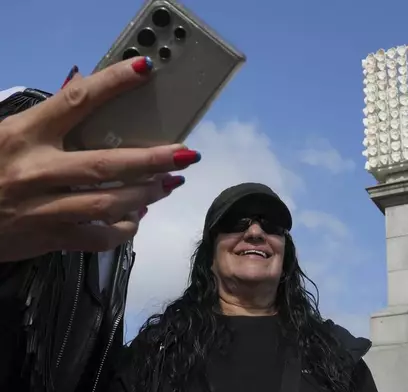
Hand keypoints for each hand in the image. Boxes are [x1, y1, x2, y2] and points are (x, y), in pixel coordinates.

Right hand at [0, 57, 200, 261]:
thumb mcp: (8, 134)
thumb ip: (47, 118)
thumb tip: (82, 86)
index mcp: (23, 134)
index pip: (74, 101)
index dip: (112, 83)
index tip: (143, 69)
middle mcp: (35, 170)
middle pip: (105, 164)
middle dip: (152, 159)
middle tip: (186, 154)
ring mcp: (42, 208)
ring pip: (107, 203)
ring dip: (146, 194)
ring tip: (170, 183)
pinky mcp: (48, 238)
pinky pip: (96, 238)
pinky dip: (122, 230)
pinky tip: (136, 218)